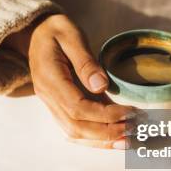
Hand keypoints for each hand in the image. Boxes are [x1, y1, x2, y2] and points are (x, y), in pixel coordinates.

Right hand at [4, 14, 133, 148]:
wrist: (35, 34)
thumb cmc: (56, 30)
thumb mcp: (71, 35)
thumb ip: (85, 61)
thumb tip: (101, 86)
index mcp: (50, 79)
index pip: (77, 108)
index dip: (104, 115)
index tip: (129, 112)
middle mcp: (48, 96)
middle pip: (75, 127)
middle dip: (106, 132)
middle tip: (135, 129)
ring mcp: (51, 103)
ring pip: (74, 132)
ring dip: (102, 139)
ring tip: (128, 139)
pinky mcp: (59, 106)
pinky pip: (74, 127)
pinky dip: (94, 136)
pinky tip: (114, 136)